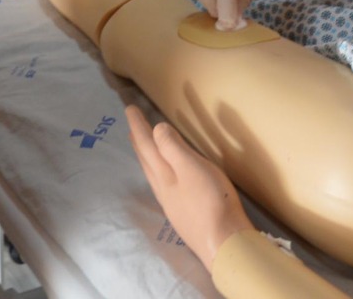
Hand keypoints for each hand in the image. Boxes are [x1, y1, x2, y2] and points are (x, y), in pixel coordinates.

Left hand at [126, 105, 251, 270]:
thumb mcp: (192, 168)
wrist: (223, 243)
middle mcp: (163, 189)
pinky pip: (162, 184)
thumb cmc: (210, 201)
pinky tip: (165, 177)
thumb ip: (173, 148)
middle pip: (146, 160)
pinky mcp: (183, 214)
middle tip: (132, 127)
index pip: (146, 145)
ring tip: (143, 147)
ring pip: (153, 174)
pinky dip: (158, 171)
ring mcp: (172, 204)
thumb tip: (155, 129)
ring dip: (146, 157)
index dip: (138, 126)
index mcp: (163, 175)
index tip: (129, 109)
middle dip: (139, 141)